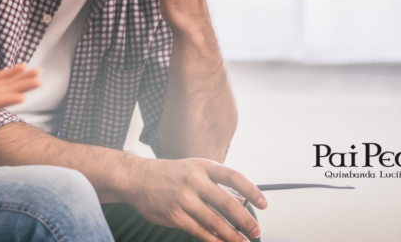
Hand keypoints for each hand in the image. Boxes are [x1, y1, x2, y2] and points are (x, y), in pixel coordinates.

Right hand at [125, 157, 266, 241]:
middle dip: (245, 220)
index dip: (251, 191)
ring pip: (215, 221)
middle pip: (227, 203)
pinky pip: (199, 231)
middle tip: (255, 231)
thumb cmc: (168, 174)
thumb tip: (240, 201)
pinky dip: (214, 240)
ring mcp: (183, 199)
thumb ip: (214, 181)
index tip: (263, 204)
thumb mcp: (192, 167)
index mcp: (202, 166)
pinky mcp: (174, 215)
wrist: (136, 178)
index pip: (234, 177)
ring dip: (232, 235)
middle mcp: (194, 181)